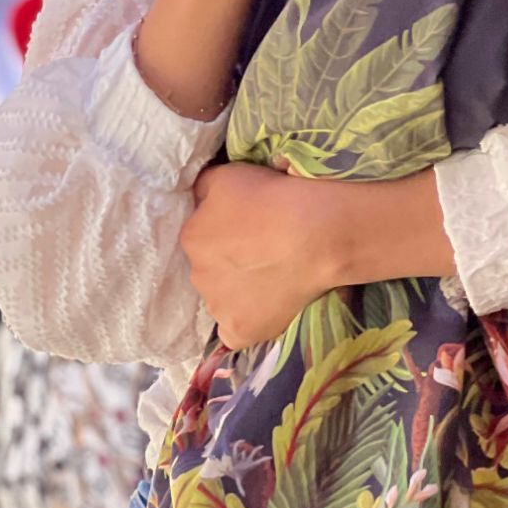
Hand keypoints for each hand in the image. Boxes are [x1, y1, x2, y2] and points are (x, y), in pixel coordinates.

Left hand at [182, 165, 348, 349]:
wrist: (316, 235)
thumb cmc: (272, 199)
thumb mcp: (228, 174)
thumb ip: (203, 188)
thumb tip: (199, 200)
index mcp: (191, 238)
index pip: (201, 235)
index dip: (225, 230)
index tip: (250, 227)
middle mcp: (197, 276)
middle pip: (210, 268)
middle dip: (229, 261)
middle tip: (263, 251)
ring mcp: (218, 309)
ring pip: (223, 299)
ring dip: (239, 291)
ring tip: (273, 276)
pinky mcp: (240, 332)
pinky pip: (235, 330)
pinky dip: (249, 320)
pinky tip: (269, 306)